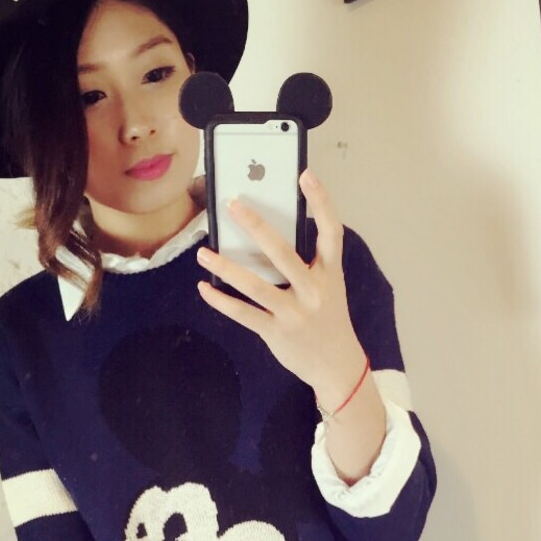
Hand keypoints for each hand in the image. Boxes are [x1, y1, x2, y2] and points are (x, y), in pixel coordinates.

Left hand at [196, 168, 367, 407]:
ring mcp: (294, 313)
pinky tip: (204, 288)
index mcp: (330, 273)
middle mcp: (314, 290)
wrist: (337, 366)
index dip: (321, 201)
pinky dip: (221, 301)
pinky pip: (244, 313)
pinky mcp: (276, 332)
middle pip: (282, 252)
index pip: (330, 231)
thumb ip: (308, 264)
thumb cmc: (328, 319)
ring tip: (203, 252)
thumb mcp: (328, 287)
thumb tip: (267, 236)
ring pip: (255, 285)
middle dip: (256, 225)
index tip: (306, 174)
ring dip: (225, 267)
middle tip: (232, 203)